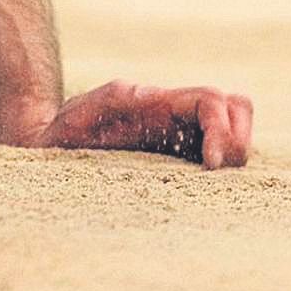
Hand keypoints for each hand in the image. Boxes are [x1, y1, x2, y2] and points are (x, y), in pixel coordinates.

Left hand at [29, 78, 252, 169]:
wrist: (53, 144)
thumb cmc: (68, 129)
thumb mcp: (84, 111)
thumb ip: (114, 98)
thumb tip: (151, 94)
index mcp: (159, 103)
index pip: (213, 99)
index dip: (222, 129)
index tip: (209, 165)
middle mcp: (178, 116)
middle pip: (237, 109)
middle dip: (237, 140)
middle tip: (212, 172)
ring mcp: (183, 137)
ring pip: (235, 133)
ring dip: (234, 156)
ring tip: (208, 185)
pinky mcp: (182, 160)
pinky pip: (221, 158)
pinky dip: (227, 172)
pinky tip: (204, 195)